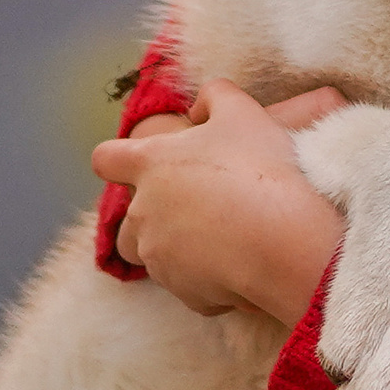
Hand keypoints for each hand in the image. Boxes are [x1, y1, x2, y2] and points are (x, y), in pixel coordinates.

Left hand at [93, 82, 347, 326]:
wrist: (283, 238)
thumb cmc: (259, 168)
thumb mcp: (242, 110)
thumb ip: (213, 96)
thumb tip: (198, 111)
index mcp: (149, 164)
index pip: (106, 159)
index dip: (116, 160)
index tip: (136, 164)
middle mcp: (143, 213)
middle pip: (127, 219)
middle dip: (155, 214)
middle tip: (202, 206)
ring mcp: (158, 256)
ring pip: (154, 254)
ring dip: (177, 248)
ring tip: (222, 238)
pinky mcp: (183, 292)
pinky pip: (191, 284)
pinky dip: (210, 277)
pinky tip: (244, 262)